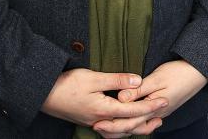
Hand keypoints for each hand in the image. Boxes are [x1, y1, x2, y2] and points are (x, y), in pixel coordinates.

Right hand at [41, 68, 167, 129]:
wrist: (43, 94)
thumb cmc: (67, 84)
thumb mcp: (93, 78)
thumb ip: (117, 80)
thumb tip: (138, 81)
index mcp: (104, 110)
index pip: (133, 110)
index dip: (150, 105)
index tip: (165, 100)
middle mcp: (100, 120)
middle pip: (129, 125)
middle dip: (147, 120)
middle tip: (163, 115)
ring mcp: (94, 122)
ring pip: (120, 130)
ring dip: (136, 126)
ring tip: (150, 121)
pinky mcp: (89, 120)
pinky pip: (111, 128)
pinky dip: (123, 127)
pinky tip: (126, 122)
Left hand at [92, 60, 207, 136]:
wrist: (199, 72)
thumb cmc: (179, 72)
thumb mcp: (157, 78)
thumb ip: (139, 90)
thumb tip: (120, 98)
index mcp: (154, 108)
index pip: (129, 122)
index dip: (112, 123)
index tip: (97, 122)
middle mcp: (156, 114)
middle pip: (132, 128)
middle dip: (114, 129)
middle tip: (97, 127)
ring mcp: (160, 112)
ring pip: (138, 126)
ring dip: (123, 129)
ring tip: (108, 127)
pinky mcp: (162, 108)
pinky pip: (144, 121)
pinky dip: (133, 124)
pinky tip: (128, 120)